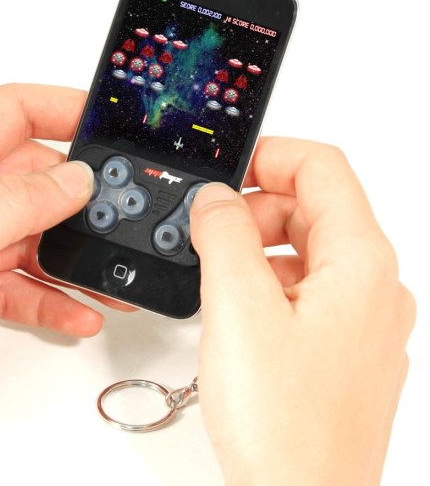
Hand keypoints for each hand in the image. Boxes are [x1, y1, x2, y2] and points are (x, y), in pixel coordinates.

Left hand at [0, 84, 105, 417]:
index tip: (102, 120)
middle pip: (27, 180)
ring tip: (105, 276)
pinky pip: (18, 285)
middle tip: (114, 214)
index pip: (6, 115)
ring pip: (28, 238)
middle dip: (76, 197)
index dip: (57, 108)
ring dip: (72, 258)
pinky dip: (52, 298)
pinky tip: (77, 312)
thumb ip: (11, 206)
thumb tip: (72, 180)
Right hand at [190, 137, 414, 484]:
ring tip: (218, 273)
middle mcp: (373, 288)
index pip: (323, 168)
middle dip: (257, 207)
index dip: (271, 156)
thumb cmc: (285, 427)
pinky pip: (305, 288)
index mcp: (361, 264)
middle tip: (210, 229)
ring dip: (259, 245)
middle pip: (314, 208)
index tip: (229, 171)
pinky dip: (268, 281)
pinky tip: (238, 308)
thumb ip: (224, 235)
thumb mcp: (239, 308)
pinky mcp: (340, 346)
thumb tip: (215, 200)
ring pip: (307, 249)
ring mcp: (360, 320)